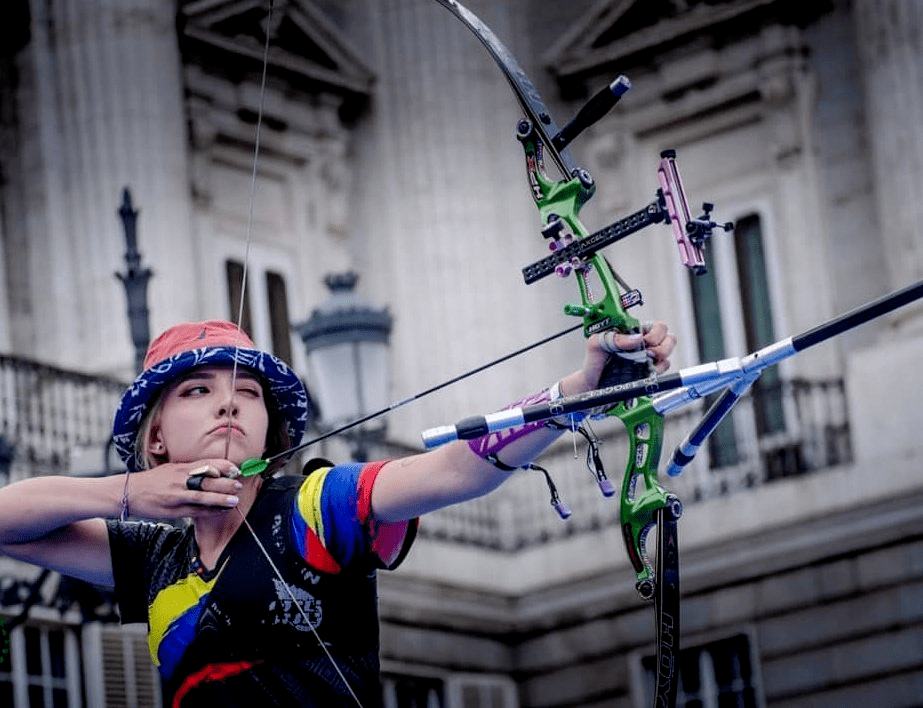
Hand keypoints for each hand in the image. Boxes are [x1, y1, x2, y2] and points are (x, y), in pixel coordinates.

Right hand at [125, 459, 242, 519]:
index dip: (223, 466)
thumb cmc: (153, 480)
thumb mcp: (171, 469)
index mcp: (181, 468)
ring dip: (220, 499)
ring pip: (202, 496)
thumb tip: (213, 469)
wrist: (128, 492)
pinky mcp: (173, 510)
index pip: (206, 464)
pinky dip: (209, 511)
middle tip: (239, 485)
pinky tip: (220, 511)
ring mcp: (176, 496)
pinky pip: (195, 511)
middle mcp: (180, 480)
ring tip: (234, 500)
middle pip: (207, 480)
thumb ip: (190, 469)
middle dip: (225, 483)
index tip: (235, 469)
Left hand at [568, 321, 676, 394]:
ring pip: (668, 353)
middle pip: (669, 338)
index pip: (656, 326)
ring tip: (645, 362)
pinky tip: (644, 371)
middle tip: (647, 352)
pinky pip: (663, 368)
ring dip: (660, 357)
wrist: (591, 384)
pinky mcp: (648, 372)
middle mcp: (643, 343)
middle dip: (661, 346)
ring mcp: (647, 358)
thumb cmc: (593, 362)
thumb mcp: (596, 343)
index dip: (654, 333)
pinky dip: (658, 370)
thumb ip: (614, 337)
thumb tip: (636, 338)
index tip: (643, 341)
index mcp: (632, 332)